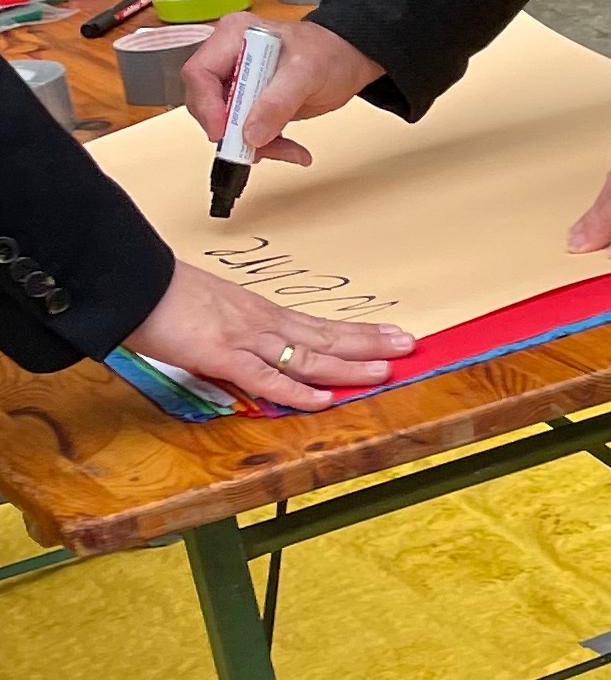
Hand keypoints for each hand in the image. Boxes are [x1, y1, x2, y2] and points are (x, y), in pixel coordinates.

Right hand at [123, 262, 410, 411]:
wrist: (132, 280)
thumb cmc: (165, 295)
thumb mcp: (212, 308)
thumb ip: (236, 329)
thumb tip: (251, 346)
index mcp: (260, 312)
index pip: (319, 325)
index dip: (356, 332)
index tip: (389, 333)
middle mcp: (262, 322)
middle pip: (325, 335)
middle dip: (370, 343)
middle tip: (410, 344)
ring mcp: (245, 338)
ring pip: (307, 355)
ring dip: (348, 365)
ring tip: (386, 370)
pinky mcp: (222, 355)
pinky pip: (266, 377)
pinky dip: (296, 390)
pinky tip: (324, 399)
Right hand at [176, 12, 378, 165]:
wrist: (349, 61)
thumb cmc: (329, 53)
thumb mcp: (306, 73)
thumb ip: (277, 102)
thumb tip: (250, 133)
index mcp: (232, 37)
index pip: (199, 73)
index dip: (206, 105)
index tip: (223, 131)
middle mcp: (228, 57)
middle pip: (206, 101)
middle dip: (231, 130)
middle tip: (257, 148)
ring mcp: (238, 81)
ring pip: (225, 122)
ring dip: (253, 144)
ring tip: (288, 150)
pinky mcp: (250, 103)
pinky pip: (245, 131)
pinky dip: (266, 146)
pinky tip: (291, 150)